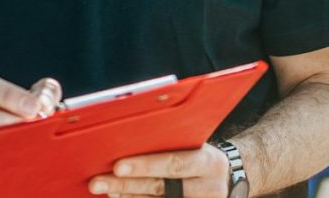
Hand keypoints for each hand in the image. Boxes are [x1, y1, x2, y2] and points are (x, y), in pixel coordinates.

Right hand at [0, 74, 61, 165]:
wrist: (8, 137)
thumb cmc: (18, 112)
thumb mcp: (31, 96)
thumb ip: (44, 92)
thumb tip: (45, 103)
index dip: (7, 95)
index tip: (34, 105)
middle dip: (7, 121)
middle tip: (33, 125)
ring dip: (4, 144)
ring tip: (29, 142)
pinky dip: (1, 162)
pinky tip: (20, 159)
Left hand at [89, 145, 230, 196]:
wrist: (230, 178)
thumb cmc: (202, 155)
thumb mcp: (197, 145)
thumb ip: (171, 143)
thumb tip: (126, 139)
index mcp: (209, 162)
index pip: (175, 163)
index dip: (146, 166)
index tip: (118, 166)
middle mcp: (209, 189)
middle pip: (161, 188)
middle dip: (126, 185)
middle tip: (98, 182)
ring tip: (104, 190)